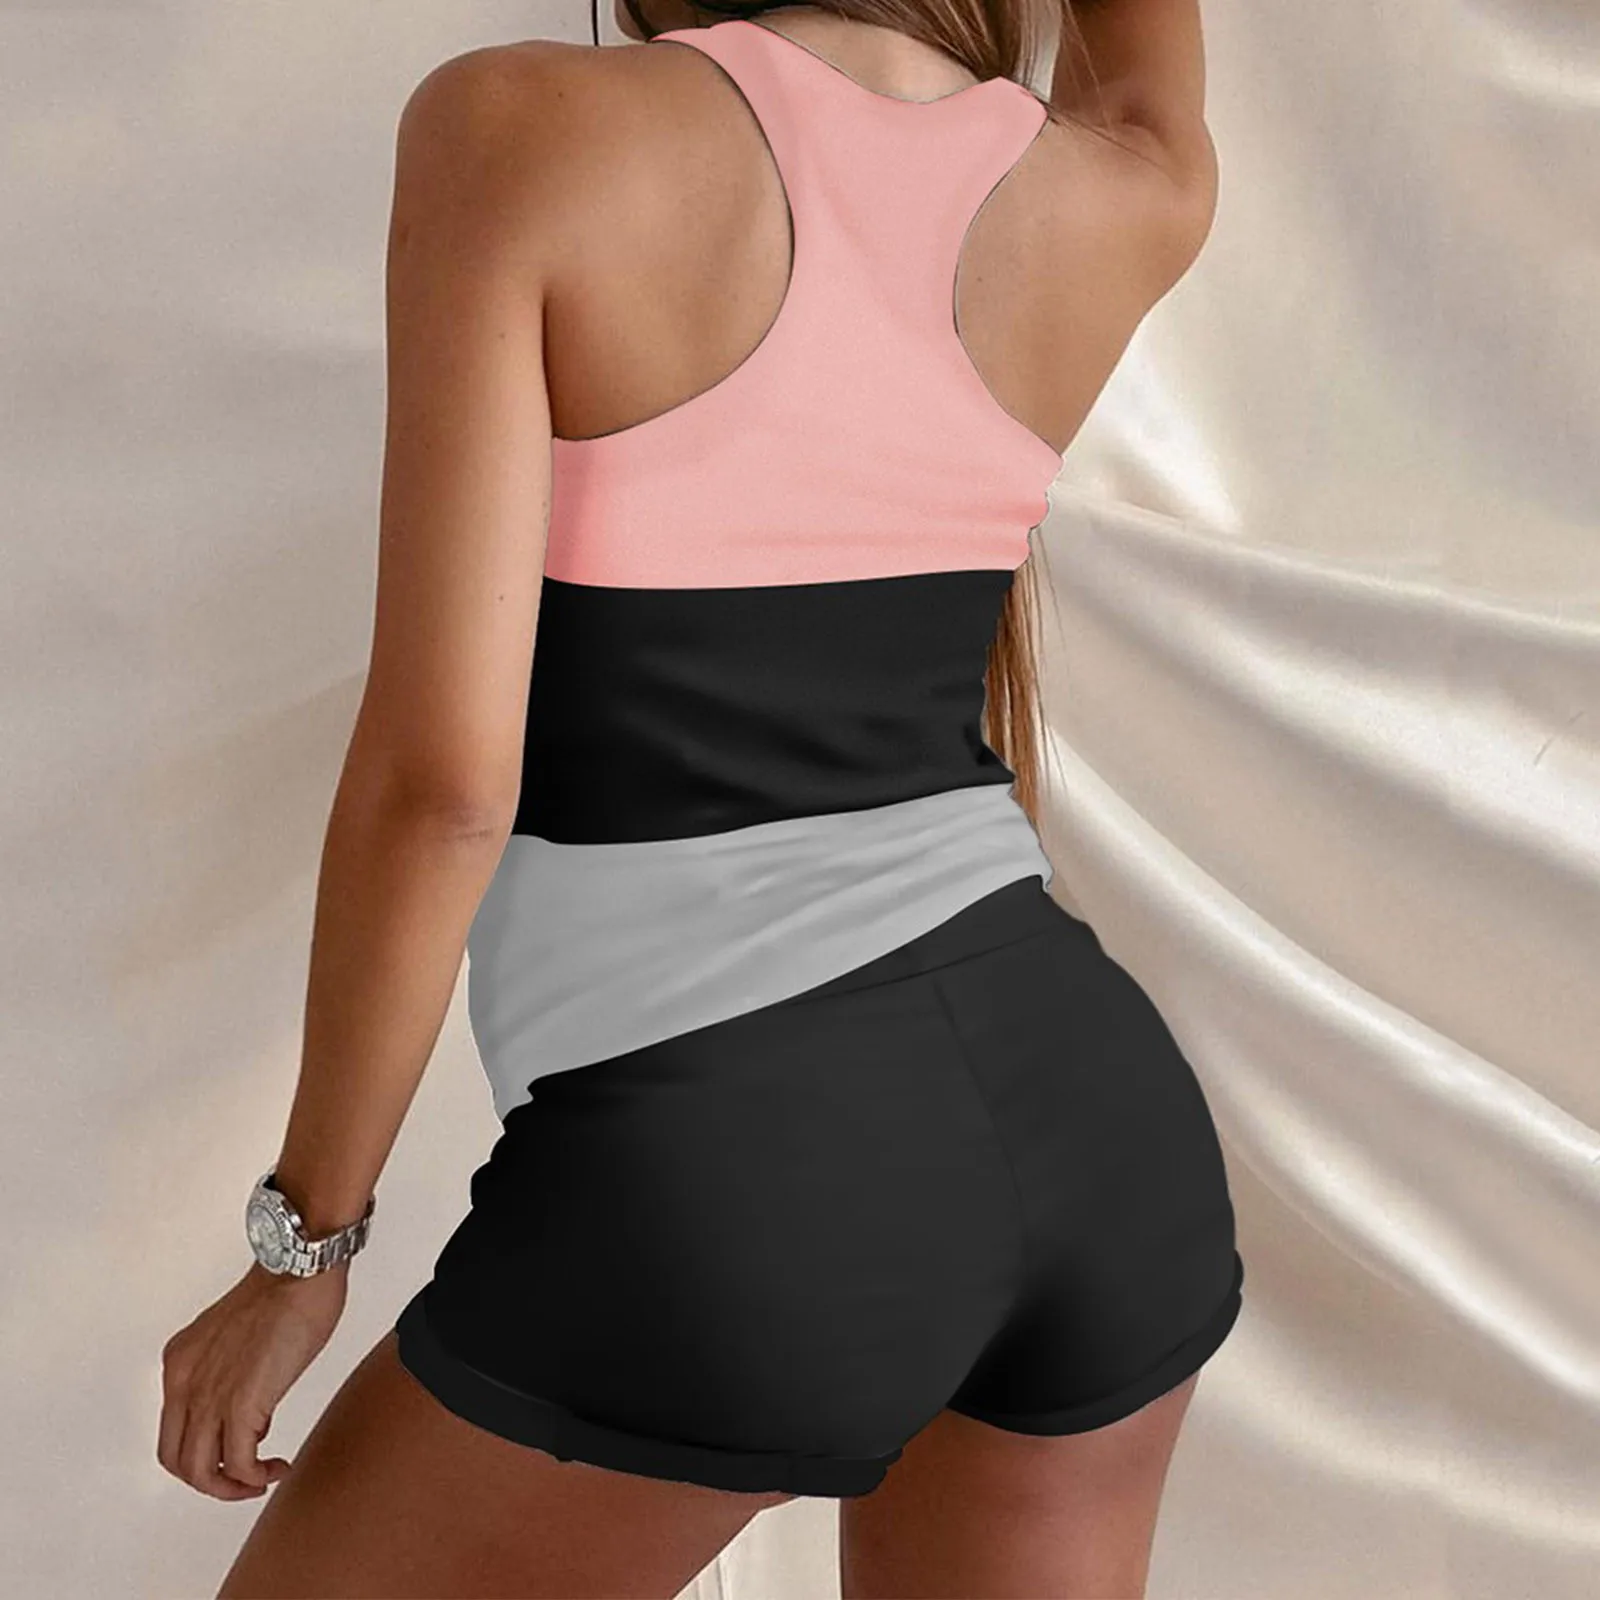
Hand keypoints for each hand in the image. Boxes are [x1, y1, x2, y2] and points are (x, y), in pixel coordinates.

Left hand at [157, 1259, 347, 1499]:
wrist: (299, 1267)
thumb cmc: (283, 1290)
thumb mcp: (237, 1336)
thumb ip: (230, 1372)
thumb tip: (253, 1414)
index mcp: (179, 1364)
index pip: (173, 1430)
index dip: (203, 1452)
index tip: (235, 1452)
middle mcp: (184, 1383)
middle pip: (178, 1460)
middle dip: (212, 1481)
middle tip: (246, 1479)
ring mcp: (210, 1396)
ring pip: (201, 1473)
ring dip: (232, 1488)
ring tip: (262, 1478)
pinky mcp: (242, 1404)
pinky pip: (238, 1465)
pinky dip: (257, 1476)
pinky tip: (278, 1465)